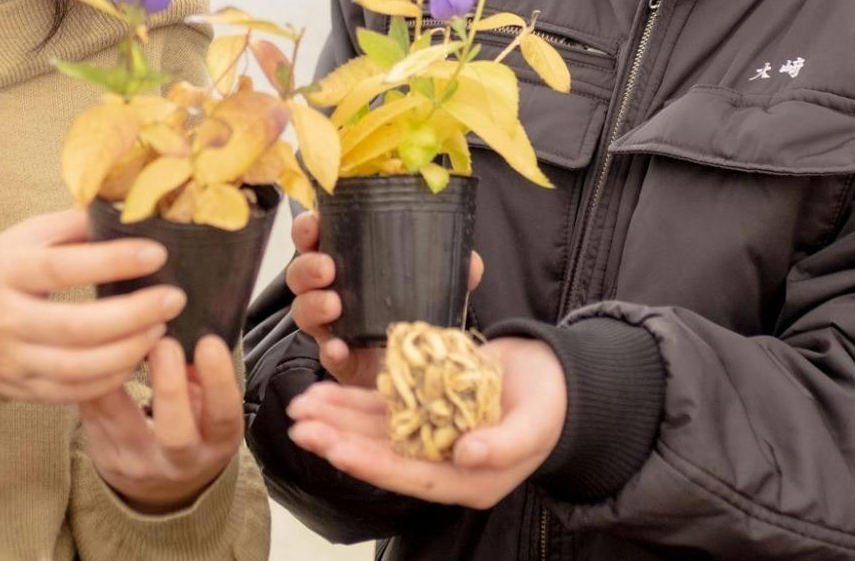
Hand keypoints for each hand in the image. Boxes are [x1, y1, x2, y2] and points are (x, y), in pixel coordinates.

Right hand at [0, 207, 182, 402]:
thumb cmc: (2, 269)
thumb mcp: (25, 237)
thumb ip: (72, 227)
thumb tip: (127, 211)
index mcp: (4, 270)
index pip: (62, 268)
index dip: (112, 261)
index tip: (156, 254)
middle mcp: (5, 319)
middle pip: (74, 325)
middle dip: (132, 315)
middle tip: (173, 299)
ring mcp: (12, 360)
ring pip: (77, 367)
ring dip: (128, 351)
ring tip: (160, 330)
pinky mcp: (21, 390)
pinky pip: (72, 393)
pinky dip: (110, 379)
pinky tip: (136, 359)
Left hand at [79, 335, 243, 512]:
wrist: (163, 487)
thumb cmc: (194, 429)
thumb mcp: (210, 409)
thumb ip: (203, 377)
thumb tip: (190, 333)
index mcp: (216, 443)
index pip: (223, 415)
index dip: (219, 381)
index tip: (209, 343)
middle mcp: (180, 462)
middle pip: (175, 434)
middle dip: (169, 388)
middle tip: (164, 344)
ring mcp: (140, 464)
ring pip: (121, 424)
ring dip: (116, 378)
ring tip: (115, 339)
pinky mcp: (106, 459)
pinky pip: (94, 417)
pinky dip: (90, 383)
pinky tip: (89, 354)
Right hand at [284, 208, 484, 388]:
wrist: (414, 366)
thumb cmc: (412, 312)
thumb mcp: (432, 285)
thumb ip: (450, 271)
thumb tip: (471, 263)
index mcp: (346, 262)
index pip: (314, 238)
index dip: (307, 228)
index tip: (313, 226)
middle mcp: (329, 290)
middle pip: (299, 272)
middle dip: (307, 267)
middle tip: (327, 268)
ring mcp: (329, 326)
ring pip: (302, 310)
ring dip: (313, 304)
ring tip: (334, 305)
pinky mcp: (339, 358)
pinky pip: (325, 353)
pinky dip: (330, 350)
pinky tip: (339, 348)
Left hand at [284, 336, 565, 509]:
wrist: (554, 375)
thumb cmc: (551, 405)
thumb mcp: (535, 425)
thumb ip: (504, 445)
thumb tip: (466, 455)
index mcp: (467, 479)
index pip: (410, 476)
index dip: (371, 464)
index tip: (336, 449)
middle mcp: (442, 462)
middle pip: (382, 455)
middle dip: (339, 440)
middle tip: (300, 428)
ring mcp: (429, 435)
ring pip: (374, 430)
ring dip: (337, 418)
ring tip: (301, 407)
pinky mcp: (424, 407)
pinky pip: (382, 406)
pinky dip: (352, 399)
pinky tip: (324, 391)